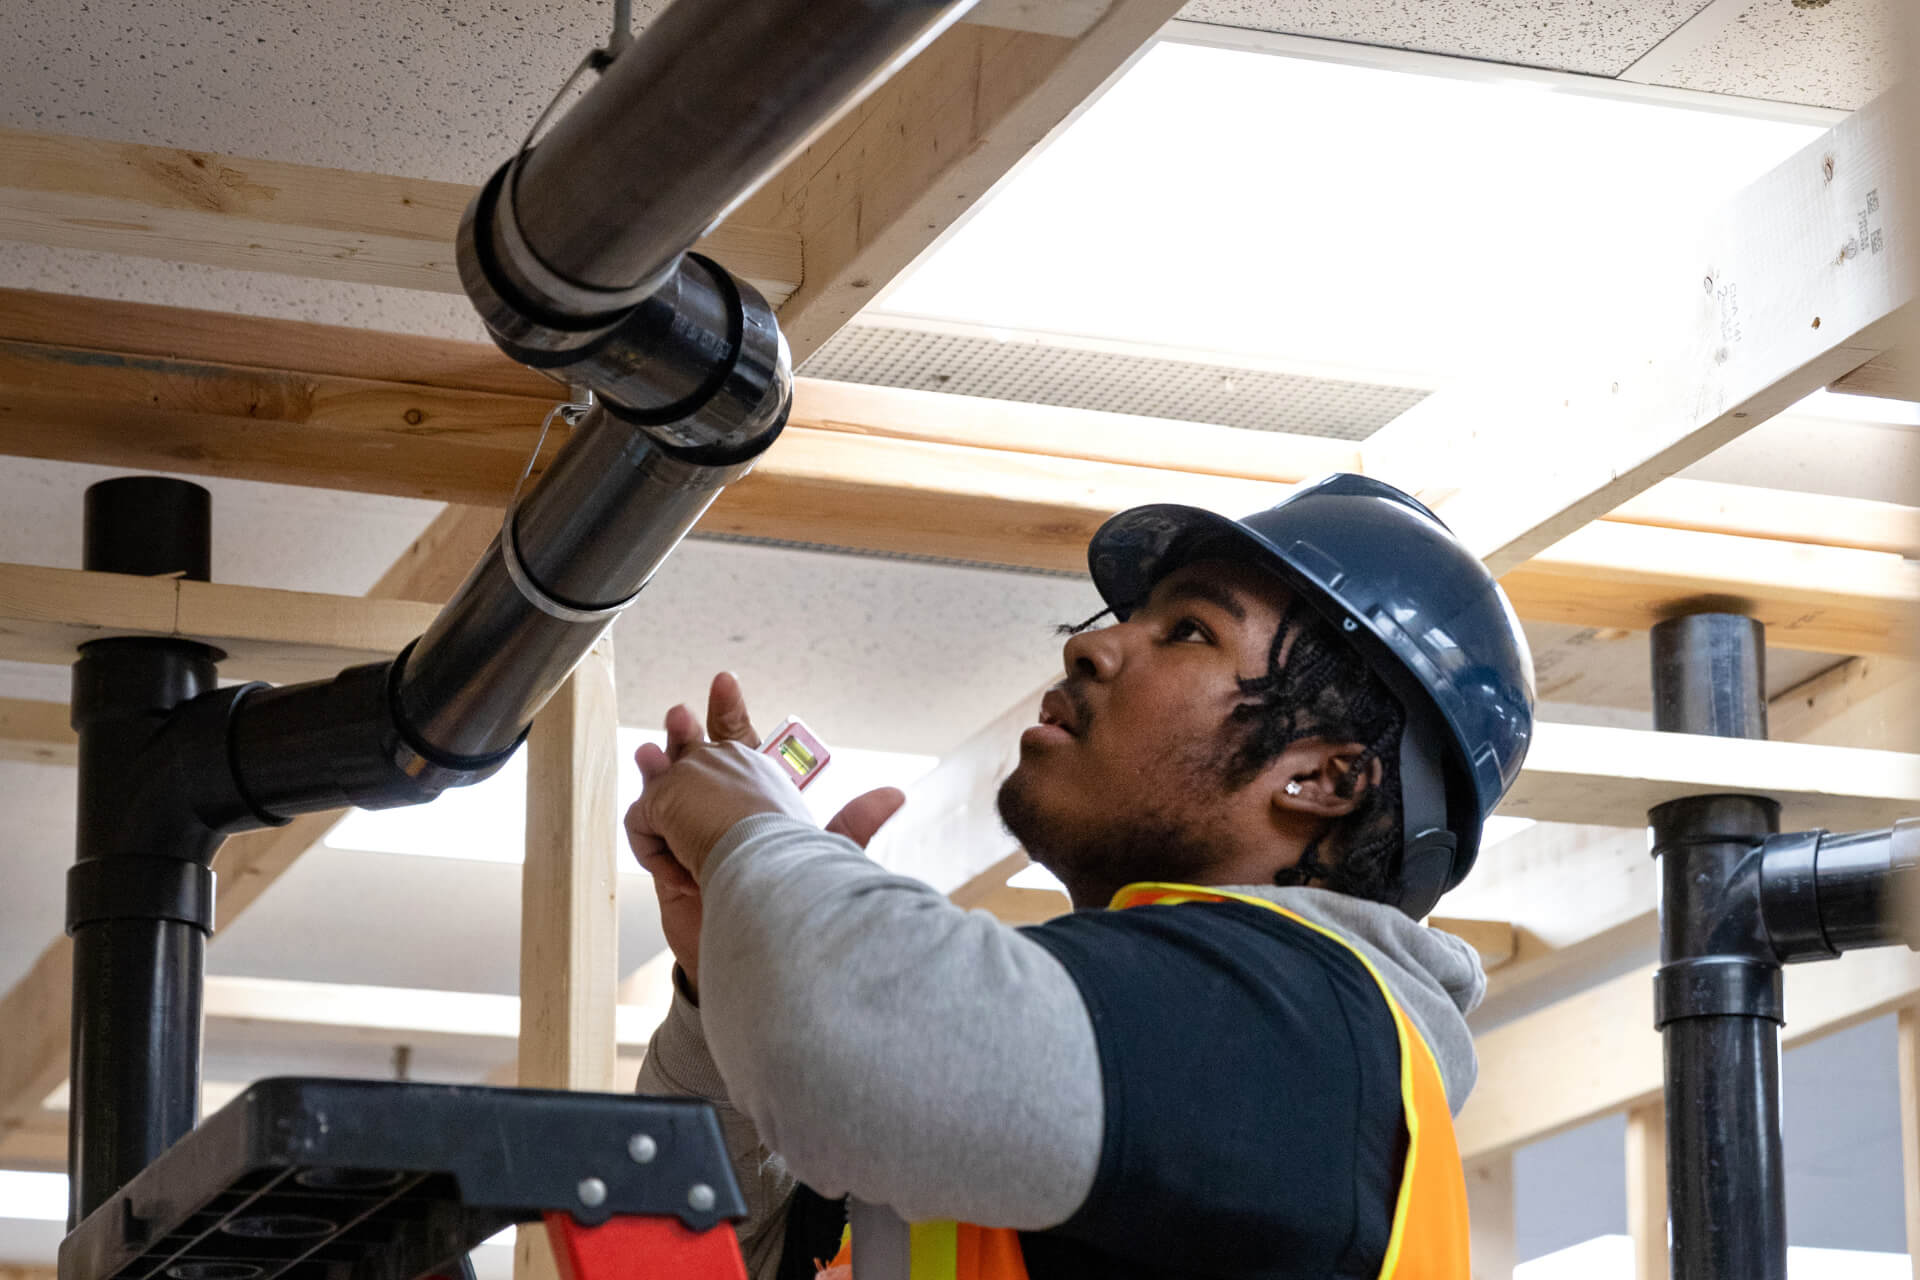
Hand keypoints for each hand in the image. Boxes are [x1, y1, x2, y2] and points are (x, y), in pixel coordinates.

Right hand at [624, 673, 907, 992]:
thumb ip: (855, 822)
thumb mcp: (831, 857)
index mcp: (764, 804)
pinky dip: (648, 823)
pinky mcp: (668, 869)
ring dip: (657, 767)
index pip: (743, 746)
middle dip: (686, 736)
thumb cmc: (800, 906)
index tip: (725, 680)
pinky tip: (654, 815)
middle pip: (698, 762)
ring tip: (651, 753)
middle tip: (680, 716)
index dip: (731, 713)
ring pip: (667, 792)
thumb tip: (896, 793)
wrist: (768, 956)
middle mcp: (727, 817)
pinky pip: (646, 828)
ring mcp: (694, 840)